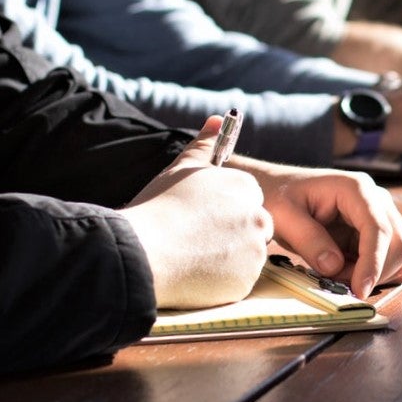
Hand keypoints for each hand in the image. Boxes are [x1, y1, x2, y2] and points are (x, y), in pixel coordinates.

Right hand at [123, 116, 272, 308]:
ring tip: (192, 256)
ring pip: (247, 255)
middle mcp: (257, 217)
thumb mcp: (181, 169)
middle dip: (232, 234)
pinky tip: (195, 274)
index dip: (224, 210)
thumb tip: (218, 120)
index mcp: (245, 188)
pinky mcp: (246, 282)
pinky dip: (222, 281)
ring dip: (227, 258)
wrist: (143, 253)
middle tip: (197, 240)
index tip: (202, 218)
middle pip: (253, 227)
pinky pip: (239, 281)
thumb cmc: (158, 208)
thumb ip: (204, 144)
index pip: (248, 199)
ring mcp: (254, 251)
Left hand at [242, 165, 401, 298]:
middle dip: (374, 272)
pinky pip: (386, 260)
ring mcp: (378, 216)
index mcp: (356, 189)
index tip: (360, 290)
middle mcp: (375, 200)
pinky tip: (345, 273)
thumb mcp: (283, 216)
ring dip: (372, 274)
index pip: (378, 228)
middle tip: (340, 285)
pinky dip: (371, 274)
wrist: (277, 190)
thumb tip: (334, 266)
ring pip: (397, 254)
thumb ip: (309, 240)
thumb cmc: (278, 196)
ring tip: (335, 274)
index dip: (373, 262)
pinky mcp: (373, 233)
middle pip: (398, 243)